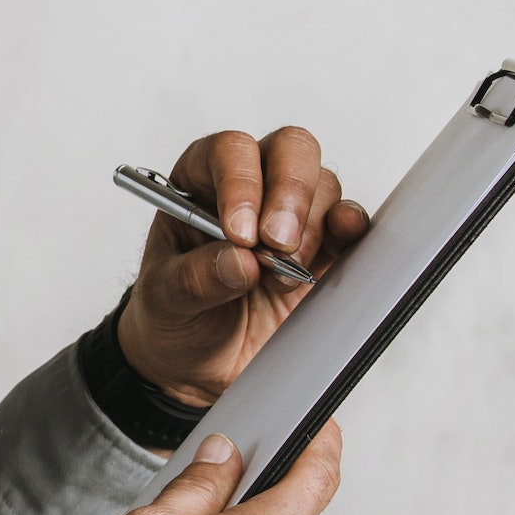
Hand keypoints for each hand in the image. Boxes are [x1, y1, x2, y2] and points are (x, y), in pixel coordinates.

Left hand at [118, 126, 369, 405]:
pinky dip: (351, 230)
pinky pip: (351, 222)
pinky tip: (340, 244)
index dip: (240, 182)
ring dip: (309, 230)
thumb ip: (193, 279)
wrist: (198, 364)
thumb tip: (238, 261)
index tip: (240, 232)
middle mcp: (251, 187)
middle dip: (290, 192)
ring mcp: (291, 215)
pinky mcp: (326, 248)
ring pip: (323, 184)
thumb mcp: (164, 301)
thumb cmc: (173, 315)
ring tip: (280, 280)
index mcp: (198, 182)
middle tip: (277, 245)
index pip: (228, 152)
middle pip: (289, 150)